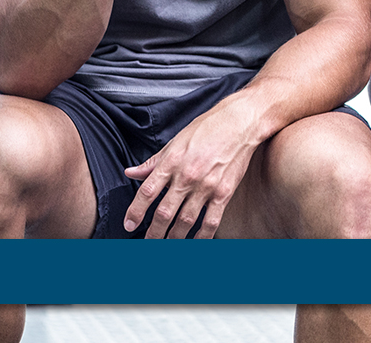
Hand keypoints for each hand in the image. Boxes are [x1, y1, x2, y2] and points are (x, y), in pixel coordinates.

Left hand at [122, 102, 258, 238]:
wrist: (241, 122)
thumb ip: (153, 162)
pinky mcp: (224, 192)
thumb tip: (131, 173)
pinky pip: (211, 221)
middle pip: (164, 212)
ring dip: (174, 239)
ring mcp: (206, 186)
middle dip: (153, 233)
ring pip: (185, 221)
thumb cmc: (207, 128)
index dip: (135, 212)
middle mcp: (187, 176)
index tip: (129, 225)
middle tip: (146, 245)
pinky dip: (202, 237)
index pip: (147, 192)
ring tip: (166, 248)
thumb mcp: (176, 141)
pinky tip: (195, 244)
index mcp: (172, 162)